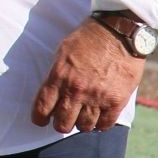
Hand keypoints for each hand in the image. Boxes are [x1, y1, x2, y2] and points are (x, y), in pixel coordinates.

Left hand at [30, 19, 146, 132]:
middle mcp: (76, 90)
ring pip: (84, 127)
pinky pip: (105, 124)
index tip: (41, 120)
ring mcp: (97, 97)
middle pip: (63, 123)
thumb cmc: (87, 38)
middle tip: (64, 120)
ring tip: (82, 118)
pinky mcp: (116, 100)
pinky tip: (99, 119)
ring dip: (81, 124)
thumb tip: (50, 92)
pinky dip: (101, 125)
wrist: (117, 31)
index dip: (39, 118)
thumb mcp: (62, 51)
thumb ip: (56, 74)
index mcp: (59, 76)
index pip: (42, 108)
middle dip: (61, 124)